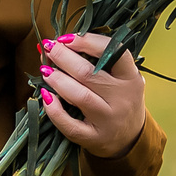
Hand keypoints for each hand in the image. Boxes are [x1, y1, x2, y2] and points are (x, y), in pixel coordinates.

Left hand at [36, 31, 145, 158]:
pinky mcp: (94, 138)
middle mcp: (122, 98)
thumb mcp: (118, 78)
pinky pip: (70, 125)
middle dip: (64, 57)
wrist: (130, 138)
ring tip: (45, 70)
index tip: (67, 37)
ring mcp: (108, 120)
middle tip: (49, 48)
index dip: (88, 41)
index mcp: (131, 78)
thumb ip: (95, 60)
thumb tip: (56, 43)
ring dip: (58, 80)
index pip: (115, 52)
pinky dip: (54, 110)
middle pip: (89, 73)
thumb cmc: (119, 100)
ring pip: (80, 96)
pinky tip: (45, 96)